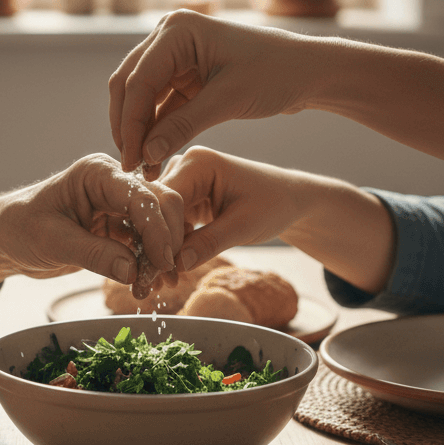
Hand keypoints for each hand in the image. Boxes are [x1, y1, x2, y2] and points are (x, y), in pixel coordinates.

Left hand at [0, 153, 184, 292]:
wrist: (7, 238)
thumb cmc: (20, 229)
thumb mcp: (52, 242)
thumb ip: (93, 254)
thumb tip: (132, 271)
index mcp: (97, 174)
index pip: (141, 196)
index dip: (157, 229)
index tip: (163, 262)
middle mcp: (114, 183)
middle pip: (161, 206)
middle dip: (164, 244)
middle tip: (158, 280)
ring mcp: (120, 204)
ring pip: (160, 225)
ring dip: (160, 257)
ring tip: (152, 289)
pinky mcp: (120, 226)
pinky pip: (147, 242)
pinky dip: (150, 263)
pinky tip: (147, 285)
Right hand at [107, 10, 316, 177]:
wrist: (307, 72)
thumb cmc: (275, 74)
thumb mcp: (228, 101)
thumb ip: (182, 127)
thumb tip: (145, 155)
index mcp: (178, 30)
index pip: (138, 82)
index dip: (130, 124)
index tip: (131, 161)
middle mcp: (169, 37)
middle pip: (129, 86)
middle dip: (128, 128)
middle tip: (130, 167)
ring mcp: (174, 56)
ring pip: (140, 99)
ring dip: (140, 132)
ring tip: (143, 169)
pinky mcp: (184, 76)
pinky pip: (159, 105)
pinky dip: (156, 131)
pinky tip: (155, 159)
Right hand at [161, 146, 396, 293]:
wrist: (289, 200)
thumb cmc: (274, 204)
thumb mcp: (244, 226)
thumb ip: (209, 243)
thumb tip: (177, 264)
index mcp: (199, 162)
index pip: (167, 200)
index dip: (162, 237)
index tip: (162, 270)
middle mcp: (185, 165)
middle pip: (157, 209)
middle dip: (157, 246)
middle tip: (154, 282)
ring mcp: (183, 180)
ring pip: (159, 220)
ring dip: (161, 250)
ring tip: (160, 282)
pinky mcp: (185, 197)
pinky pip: (169, 224)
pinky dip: (171, 248)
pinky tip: (169, 272)